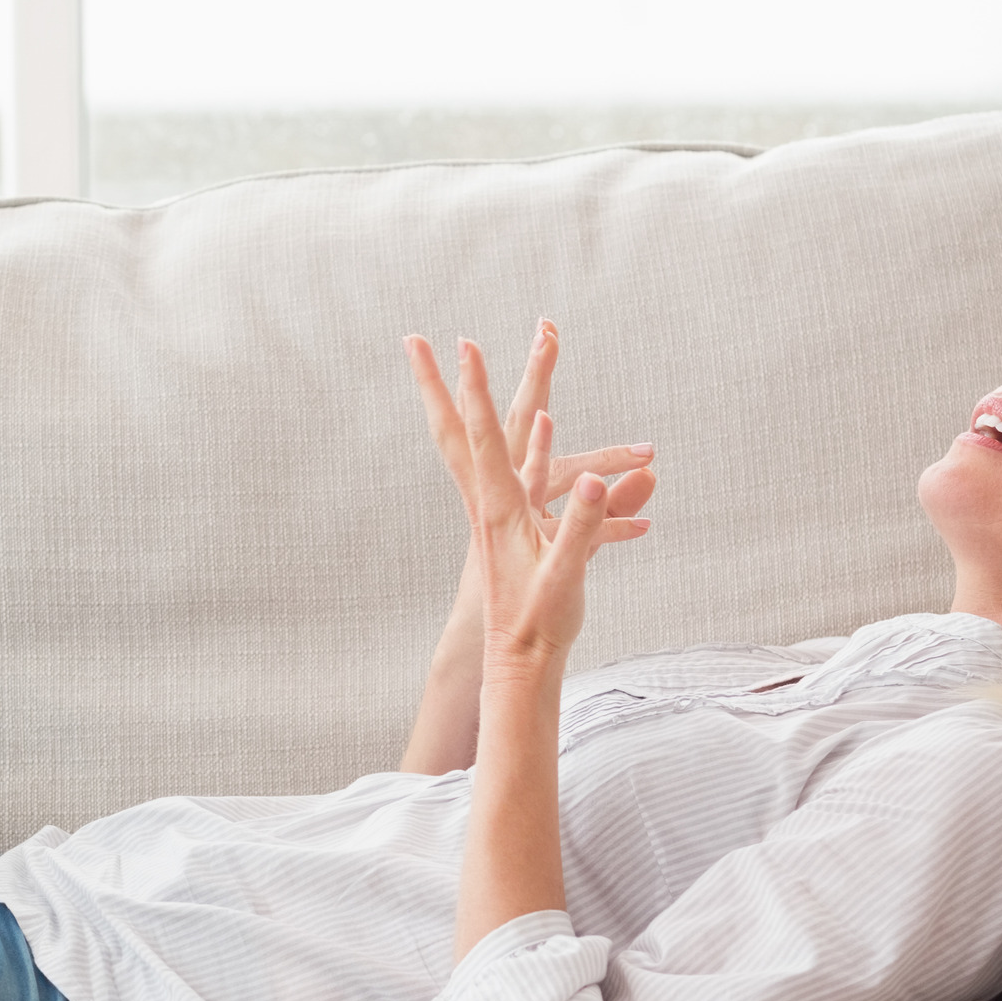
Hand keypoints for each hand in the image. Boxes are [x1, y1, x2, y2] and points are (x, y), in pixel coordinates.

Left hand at [407, 331, 653, 678]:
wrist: (520, 660)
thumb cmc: (541, 621)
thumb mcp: (565, 574)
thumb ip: (580, 525)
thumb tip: (588, 477)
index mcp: (500, 506)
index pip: (484, 435)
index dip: (477, 389)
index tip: (465, 343)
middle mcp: (487, 499)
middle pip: (457, 429)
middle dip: (438, 382)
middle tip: (413, 340)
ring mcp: (494, 509)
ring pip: (475, 444)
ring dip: (466, 401)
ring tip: (460, 365)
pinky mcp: (508, 522)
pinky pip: (512, 467)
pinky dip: (521, 436)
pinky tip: (542, 424)